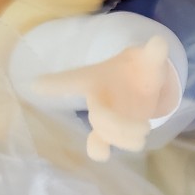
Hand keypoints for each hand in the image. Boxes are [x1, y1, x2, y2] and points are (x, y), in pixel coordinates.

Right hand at [34, 36, 180, 161]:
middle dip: (118, 125)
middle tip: (145, 127)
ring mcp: (103, 118)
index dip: (55, 83)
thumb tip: (159, 43)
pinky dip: (102, 151)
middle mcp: (96, 100)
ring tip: (143, 134)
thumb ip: (154, 52)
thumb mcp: (149, 59)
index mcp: (97, 78)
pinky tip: (120, 149)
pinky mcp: (111, 132)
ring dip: (122, 138)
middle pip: (98, 116)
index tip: (35, 85)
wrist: (145, 84)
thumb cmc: (137, 69)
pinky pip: (97, 146)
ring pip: (100, 134)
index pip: (73, 79)